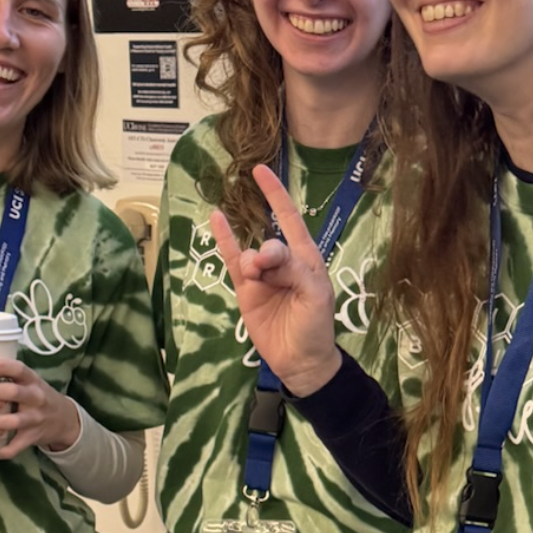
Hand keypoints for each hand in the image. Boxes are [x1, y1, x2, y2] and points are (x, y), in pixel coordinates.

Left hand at [0, 357, 81, 458]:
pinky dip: (0, 451)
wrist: (64, 419)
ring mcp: (36, 419)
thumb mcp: (29, 381)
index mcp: (33, 381)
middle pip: (13, 393)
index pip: (18, 369)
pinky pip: (16, 446)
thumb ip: (6, 375)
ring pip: (12, 421)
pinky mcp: (33, 437)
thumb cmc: (36, 396)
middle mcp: (37, 398)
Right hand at [210, 165, 340, 396]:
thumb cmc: (315, 326)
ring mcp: (262, 275)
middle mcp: (283, 262)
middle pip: (270, 241)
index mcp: (306, 259)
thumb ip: (292, 270)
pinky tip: (216, 220)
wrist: (300, 361)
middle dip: (267, 253)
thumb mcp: (314, 296)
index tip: (260, 171)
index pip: (290, 219)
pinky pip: (232, 261)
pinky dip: (224, 241)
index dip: (277, 195)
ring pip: (249, 254)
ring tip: (256, 279)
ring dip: (252, 262)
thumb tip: (263, 253)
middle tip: (265, 270)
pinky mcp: (246, 289)